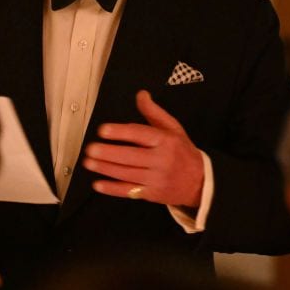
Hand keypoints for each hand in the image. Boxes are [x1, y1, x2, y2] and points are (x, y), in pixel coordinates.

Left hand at [82, 90, 204, 207]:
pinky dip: (112, 189)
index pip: (140, 134)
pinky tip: (97, 184)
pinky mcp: (152, 194)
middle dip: (108, 153)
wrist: (201, 182)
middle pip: (131, 156)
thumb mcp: (173, 128)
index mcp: (166, 141)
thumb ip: (154, 112)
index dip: (120, 132)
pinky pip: (129, 191)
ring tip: (88, 162)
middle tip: (90, 149)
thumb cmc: (182, 151)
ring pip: (127, 174)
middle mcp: (161, 160)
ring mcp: (156, 179)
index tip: (102, 130)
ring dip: (106, 168)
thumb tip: (141, 94)